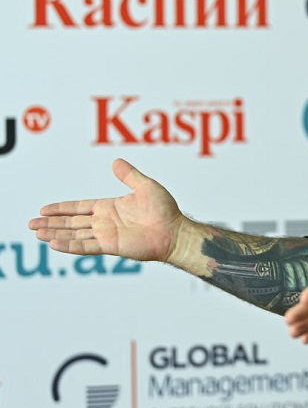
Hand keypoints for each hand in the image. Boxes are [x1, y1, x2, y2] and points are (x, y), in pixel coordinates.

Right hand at [28, 158, 185, 261]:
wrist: (175, 231)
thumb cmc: (165, 210)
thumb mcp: (145, 186)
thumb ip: (129, 175)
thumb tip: (116, 161)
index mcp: (109, 207)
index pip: (79, 208)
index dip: (62, 208)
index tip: (44, 209)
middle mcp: (105, 222)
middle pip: (72, 222)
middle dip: (51, 222)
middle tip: (31, 223)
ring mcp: (106, 235)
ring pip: (74, 234)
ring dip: (55, 233)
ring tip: (37, 232)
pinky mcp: (111, 246)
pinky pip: (86, 246)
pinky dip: (69, 245)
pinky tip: (54, 243)